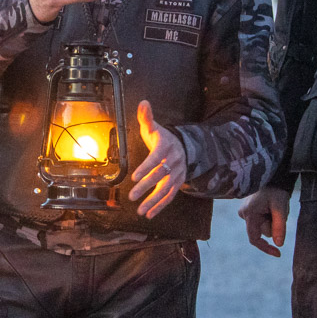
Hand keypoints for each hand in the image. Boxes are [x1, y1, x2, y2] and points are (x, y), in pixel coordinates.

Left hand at [128, 100, 185, 218]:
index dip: (146, 167)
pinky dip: (160, 206)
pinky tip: (149, 214)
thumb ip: (146, 117)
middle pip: (160, 175)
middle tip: (132, 196)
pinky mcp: (177, 183)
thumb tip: (143, 103)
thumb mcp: (154, 127)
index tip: (134, 177)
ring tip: (140, 210)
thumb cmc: (162, 137)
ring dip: (153, 201)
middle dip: (146, 187)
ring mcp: (177, 174)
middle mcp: (174, 161)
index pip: (156, 158)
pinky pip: (170, 196)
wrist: (183, 147)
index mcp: (166, 146)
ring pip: (166, 189)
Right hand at [239, 186, 289, 256]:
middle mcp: (243, 214)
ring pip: (263, 227)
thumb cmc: (276, 191)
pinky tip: (271, 208)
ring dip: (272, 221)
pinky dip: (269, 218)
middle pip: (262, 232)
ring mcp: (245, 212)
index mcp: (249, 214)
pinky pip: (261, 222)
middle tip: (280, 212)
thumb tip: (279, 244)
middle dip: (274, 226)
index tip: (278, 253)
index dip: (265, 248)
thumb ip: (280, 226)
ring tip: (276, 208)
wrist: (273, 178)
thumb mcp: (281, 208)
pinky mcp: (248, 211)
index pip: (254, 239)